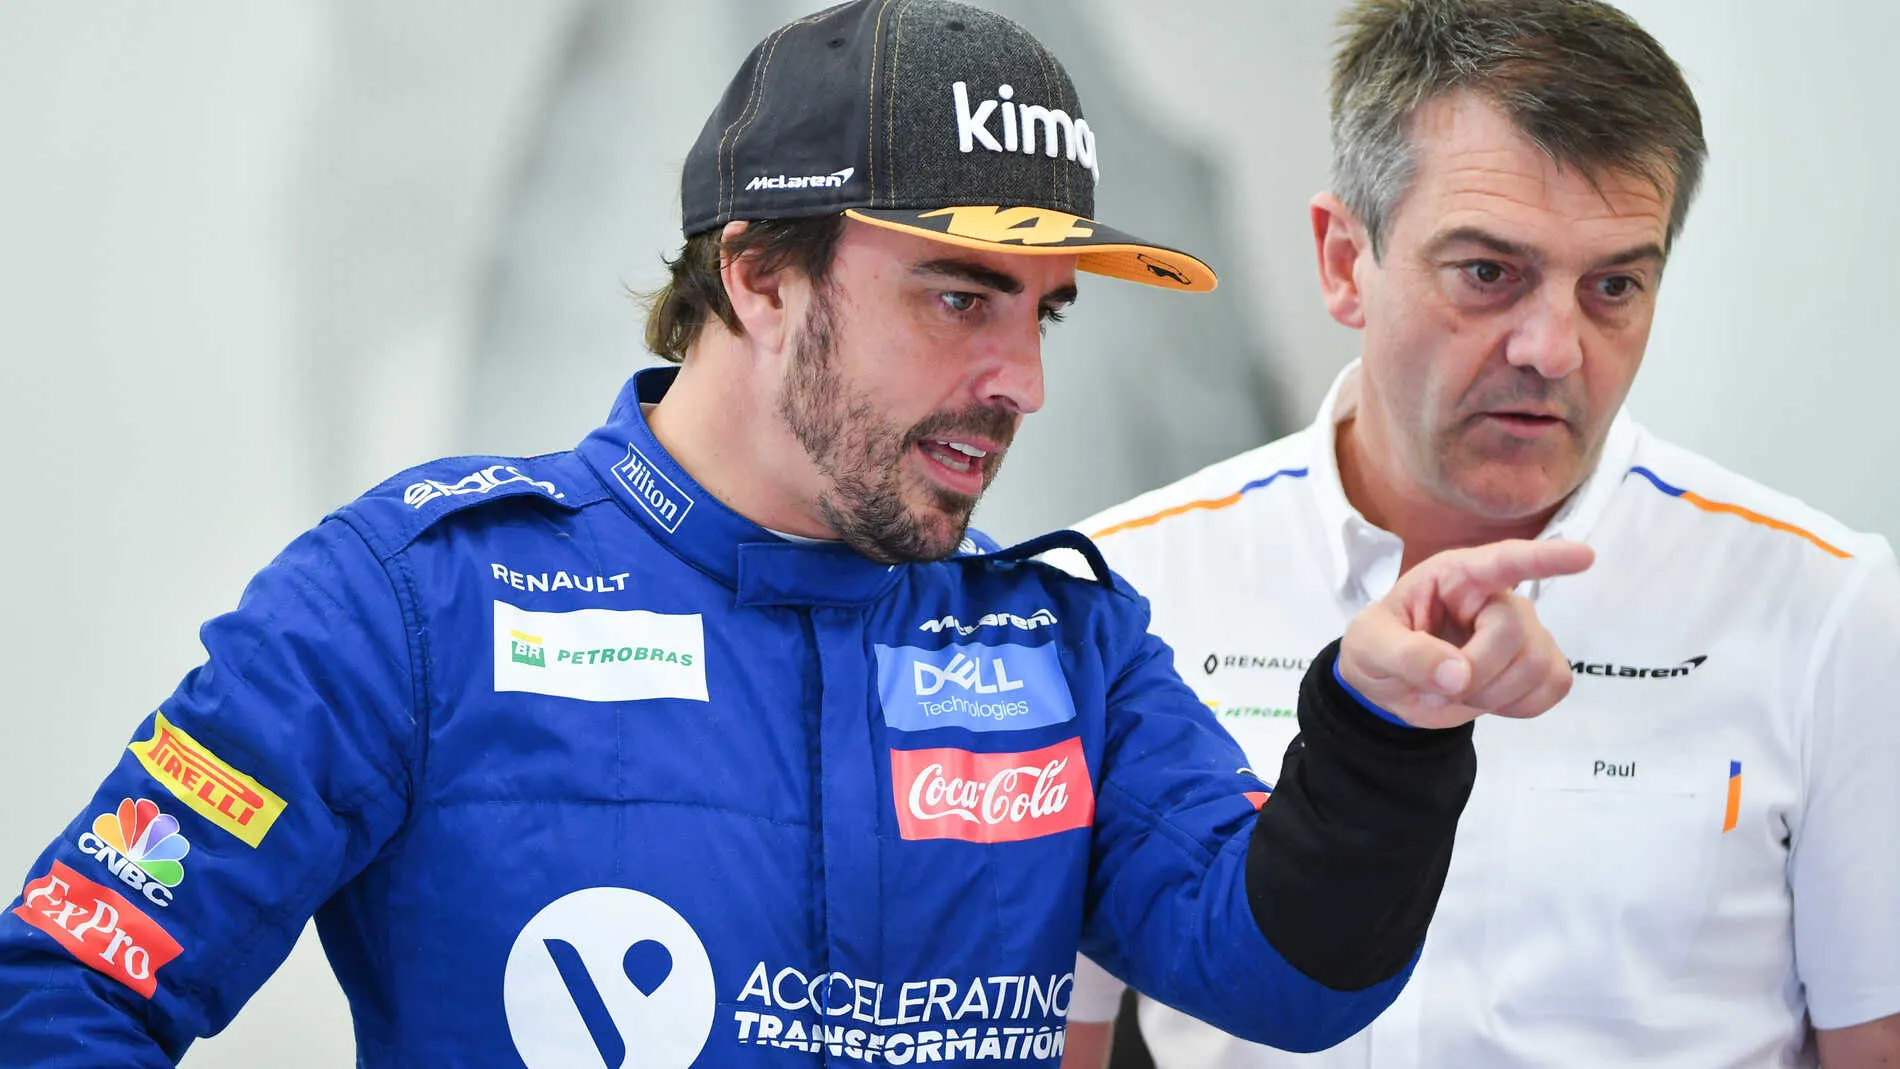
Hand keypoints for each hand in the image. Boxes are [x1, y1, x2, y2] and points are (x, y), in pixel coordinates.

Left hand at [1339, 539, 1593, 728]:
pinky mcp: (1540, 665)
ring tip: (1457, 689)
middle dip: (1475, 673)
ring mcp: (1525, 631)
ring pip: (1537, 666)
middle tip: (1437, 685)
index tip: (1584, 556)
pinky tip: (1489, 698)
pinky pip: (1553, 687)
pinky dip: (1518, 706)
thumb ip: (1406, 656)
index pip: (1505, 561)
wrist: (1390, 685)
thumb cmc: (1379, 646)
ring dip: (1492, 694)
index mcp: (1455, 577)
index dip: (1544, 559)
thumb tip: (1460, 674)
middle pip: (1512, 635)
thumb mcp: (1370, 646)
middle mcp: (1497, 598)